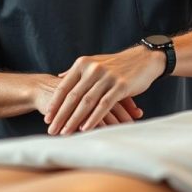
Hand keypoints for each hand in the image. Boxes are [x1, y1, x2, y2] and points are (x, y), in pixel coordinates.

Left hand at [46, 45, 164, 134]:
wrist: (144, 59)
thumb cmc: (117, 64)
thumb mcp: (95, 63)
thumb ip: (77, 71)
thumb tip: (59, 77)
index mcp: (83, 63)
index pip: (64, 86)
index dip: (55, 103)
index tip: (47, 118)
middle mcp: (93, 69)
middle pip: (72, 96)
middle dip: (61, 115)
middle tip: (52, 130)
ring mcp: (107, 77)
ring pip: (86, 102)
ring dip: (74, 119)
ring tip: (65, 132)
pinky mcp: (120, 86)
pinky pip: (104, 105)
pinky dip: (93, 118)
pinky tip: (85, 128)